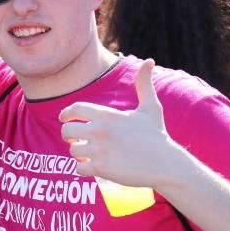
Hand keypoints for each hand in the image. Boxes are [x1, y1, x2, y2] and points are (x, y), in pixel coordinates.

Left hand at [58, 60, 178, 187]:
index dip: (66, 114)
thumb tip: (149, 61)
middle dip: (68, 136)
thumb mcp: (151, 108)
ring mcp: (99, 150)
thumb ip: (144, 84)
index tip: (63, 119)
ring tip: (87, 155)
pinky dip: (83, 169)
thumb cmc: (157, 136)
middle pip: (67, 131)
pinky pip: (79, 169)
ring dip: (78, 154)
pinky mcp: (101, 168)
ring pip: (73, 151)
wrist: (165, 164)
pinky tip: (91, 168)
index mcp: (108, 115)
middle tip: (74, 140)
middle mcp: (100, 130)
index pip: (75, 109)